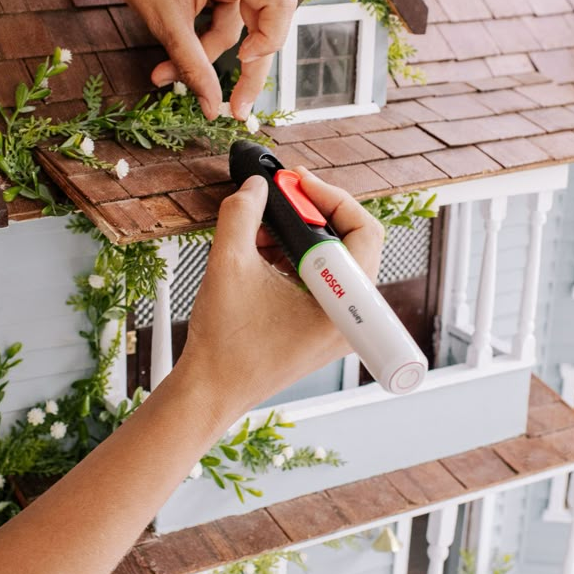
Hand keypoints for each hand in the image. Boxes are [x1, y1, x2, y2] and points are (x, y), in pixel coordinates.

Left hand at [80, 0, 296, 120]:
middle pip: (265, 21)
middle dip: (243, 64)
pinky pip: (232, 12)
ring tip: (167, 70)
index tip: (242, 68)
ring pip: (243, 23)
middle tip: (231, 107)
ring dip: (210, 49)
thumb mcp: (164, 20)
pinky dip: (208, 32)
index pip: (280, 7)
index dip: (268, 44)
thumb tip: (214, 108)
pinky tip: (180, 42)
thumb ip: (193, 65)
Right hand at [176, 169, 384, 422]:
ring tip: (260, 229)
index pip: (362, 230)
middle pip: (352, 242)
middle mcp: (349, 317)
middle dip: (313, 213)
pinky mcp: (322, 330)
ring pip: (334, 261)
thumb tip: (256, 186)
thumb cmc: (224, 344)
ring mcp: (337, 326)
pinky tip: (261, 253)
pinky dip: (295, 259)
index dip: (329, 196)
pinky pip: (321, 281)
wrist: (210, 391)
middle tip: (282, 196)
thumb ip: (242, 214)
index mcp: (342, 304)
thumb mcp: (228, 264)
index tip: (296, 181)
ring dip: (299, 236)